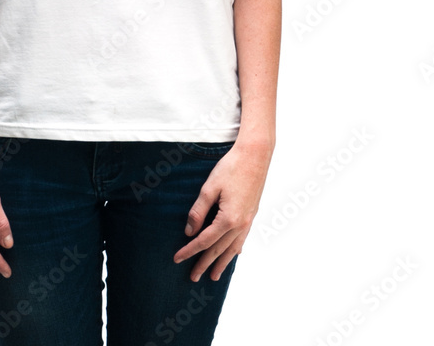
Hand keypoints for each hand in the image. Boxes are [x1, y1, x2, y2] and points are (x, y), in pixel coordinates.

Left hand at [173, 140, 272, 281]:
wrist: (255, 155)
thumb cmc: (231, 168)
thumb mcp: (209, 188)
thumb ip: (199, 211)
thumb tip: (190, 231)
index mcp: (228, 219)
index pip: (204, 241)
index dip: (190, 251)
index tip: (177, 259)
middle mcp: (240, 224)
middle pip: (219, 250)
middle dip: (205, 264)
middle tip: (193, 278)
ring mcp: (248, 220)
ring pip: (233, 248)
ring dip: (222, 263)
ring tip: (215, 276)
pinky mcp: (252, 214)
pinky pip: (242, 238)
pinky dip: (235, 249)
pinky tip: (234, 253)